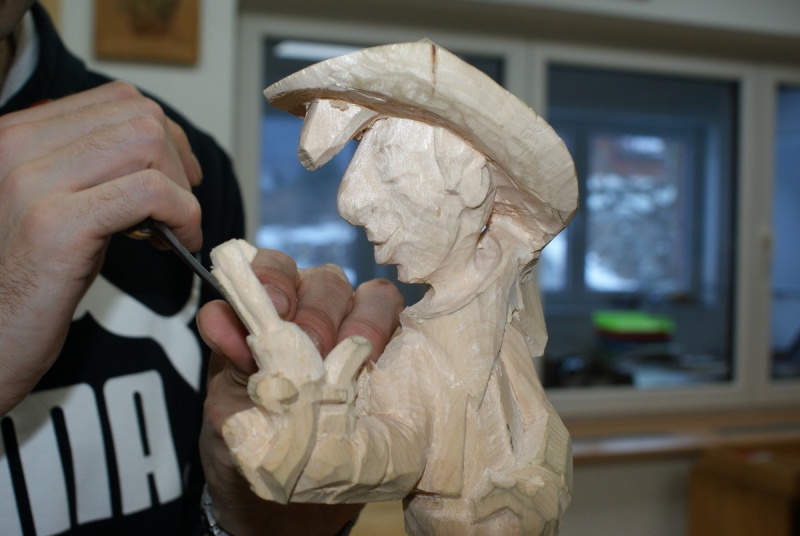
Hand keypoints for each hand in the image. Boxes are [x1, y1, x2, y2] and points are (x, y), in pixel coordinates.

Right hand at [0, 81, 202, 414]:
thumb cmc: (24, 282)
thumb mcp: (56, 208)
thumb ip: (93, 171)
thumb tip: (162, 154)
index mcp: (15, 135)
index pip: (115, 99)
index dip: (164, 134)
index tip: (179, 176)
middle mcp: (16, 146)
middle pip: (138, 116)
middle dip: (179, 161)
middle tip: (183, 207)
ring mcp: (32, 182)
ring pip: (147, 143)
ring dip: (181, 188)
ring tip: (177, 229)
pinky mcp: (57, 225)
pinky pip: (149, 192)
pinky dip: (182, 214)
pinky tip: (178, 244)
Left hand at [197, 249, 402, 535]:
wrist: (287, 507)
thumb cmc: (253, 444)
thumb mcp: (230, 408)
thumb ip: (229, 364)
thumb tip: (221, 319)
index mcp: (269, 313)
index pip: (274, 269)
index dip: (275, 278)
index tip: (274, 309)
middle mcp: (315, 311)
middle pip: (328, 281)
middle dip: (320, 312)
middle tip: (314, 351)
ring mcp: (360, 332)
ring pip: (375, 297)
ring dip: (364, 323)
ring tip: (357, 361)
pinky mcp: (396, 357)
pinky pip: (408, 329)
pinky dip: (399, 337)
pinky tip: (386, 363)